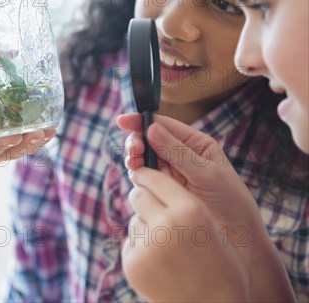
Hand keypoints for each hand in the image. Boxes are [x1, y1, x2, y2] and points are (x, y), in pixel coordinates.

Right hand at [117, 113, 294, 301]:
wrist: (237, 238)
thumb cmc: (230, 202)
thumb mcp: (207, 173)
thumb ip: (178, 152)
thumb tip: (152, 129)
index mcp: (194, 144)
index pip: (164, 125)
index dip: (142, 121)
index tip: (123, 121)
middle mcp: (178, 156)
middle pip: (148, 141)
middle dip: (136, 143)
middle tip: (134, 151)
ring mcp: (168, 175)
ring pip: (142, 160)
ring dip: (135, 160)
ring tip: (135, 165)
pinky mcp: (161, 192)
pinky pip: (142, 180)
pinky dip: (137, 178)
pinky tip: (140, 181)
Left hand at [122, 169, 249, 301]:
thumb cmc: (218, 266)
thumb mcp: (209, 227)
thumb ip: (183, 205)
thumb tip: (151, 184)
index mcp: (191, 210)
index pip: (155, 179)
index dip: (147, 175)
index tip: (141, 172)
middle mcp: (167, 224)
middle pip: (138, 195)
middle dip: (143, 197)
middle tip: (150, 205)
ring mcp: (147, 245)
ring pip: (135, 220)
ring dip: (145, 226)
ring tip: (167, 248)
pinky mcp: (133, 263)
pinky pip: (131, 243)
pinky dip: (141, 248)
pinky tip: (160, 264)